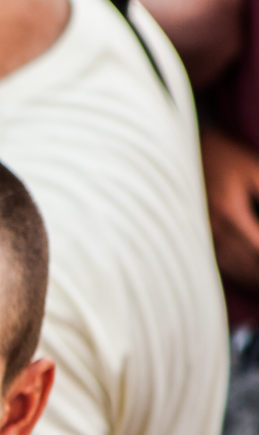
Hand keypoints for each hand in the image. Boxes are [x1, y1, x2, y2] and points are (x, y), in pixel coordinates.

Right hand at [201, 125, 258, 295]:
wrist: (183, 153)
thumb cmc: (223, 157)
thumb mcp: (255, 170)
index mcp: (230, 213)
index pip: (258, 250)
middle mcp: (212, 231)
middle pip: (246, 266)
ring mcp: (200, 237)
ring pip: (231, 270)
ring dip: (252, 281)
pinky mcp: (194, 238)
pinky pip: (217, 265)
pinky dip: (236, 275)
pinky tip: (247, 279)